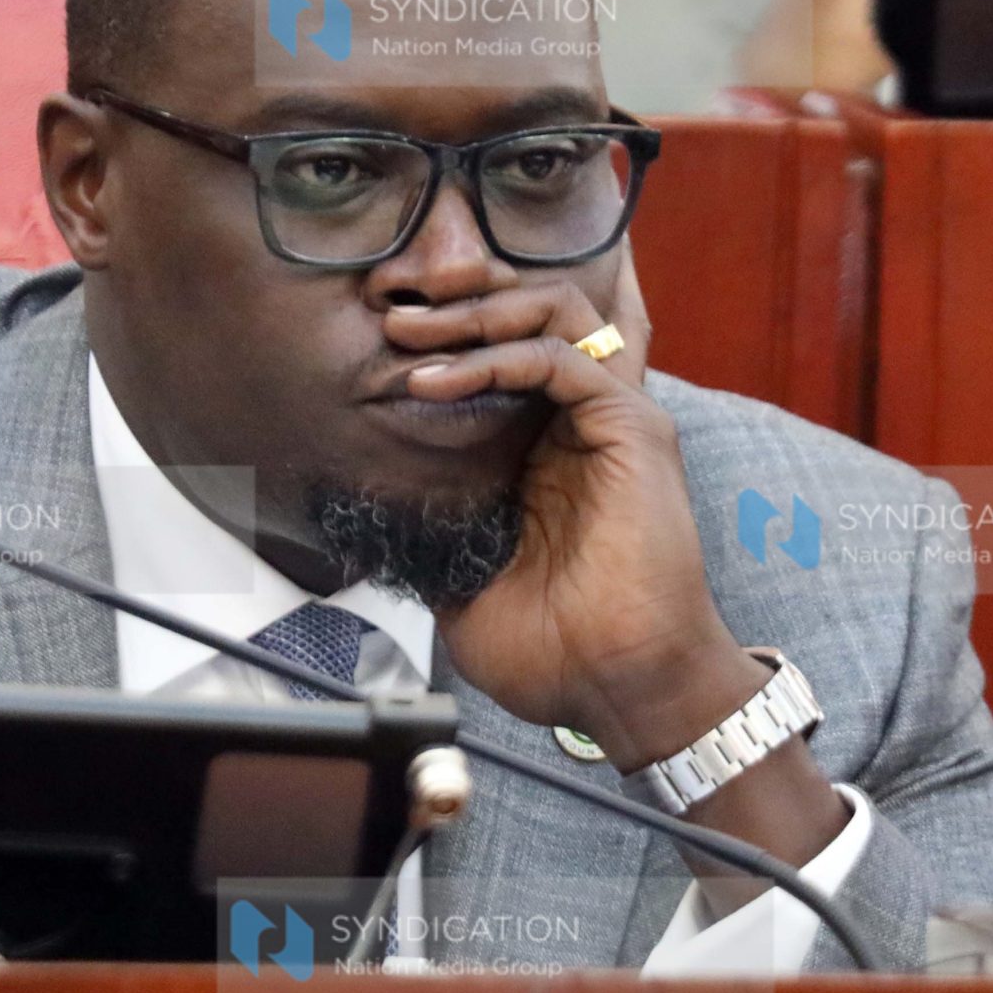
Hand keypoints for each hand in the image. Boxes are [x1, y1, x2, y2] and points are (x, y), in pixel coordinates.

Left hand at [383, 253, 761, 769]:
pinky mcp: (630, 429)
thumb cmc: (559, 653)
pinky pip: (559, 358)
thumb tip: (362, 518)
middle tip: (392, 320)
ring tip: (411, 335)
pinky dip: (494, 356)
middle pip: (532, 310)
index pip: (507, 350)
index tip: (379, 345)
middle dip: (455, 302)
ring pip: (553, 311)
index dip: (448, 332)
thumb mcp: (462, 587)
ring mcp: (610, 419)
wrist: (618, 689)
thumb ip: (429, 538)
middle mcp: (582, 421)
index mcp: (547, 450)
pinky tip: (438, 383)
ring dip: (475, 312)